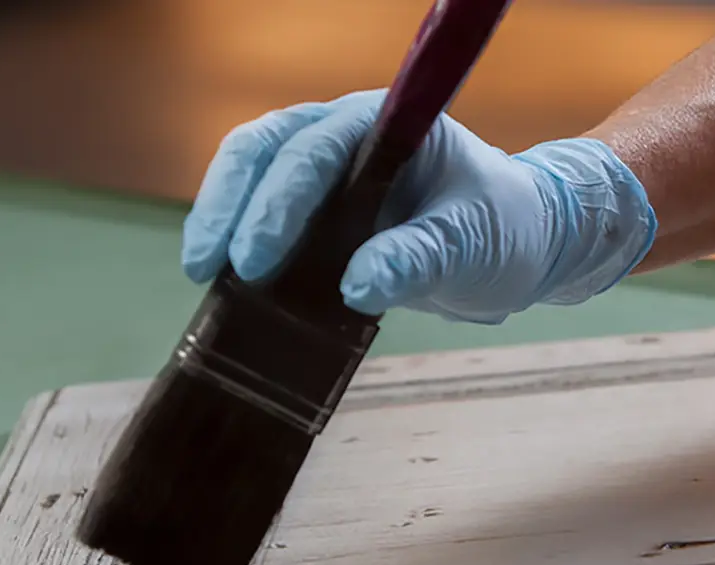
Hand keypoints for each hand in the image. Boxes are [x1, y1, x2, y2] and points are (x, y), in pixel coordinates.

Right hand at [182, 89, 656, 324]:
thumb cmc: (502, 229)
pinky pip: (268, 217)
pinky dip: (243, 243)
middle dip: (229, 206)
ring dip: (221, 218)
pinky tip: (227, 280)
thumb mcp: (471, 243)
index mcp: (387, 128)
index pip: (315, 149)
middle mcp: (348, 140)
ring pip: (254, 176)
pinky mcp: (323, 215)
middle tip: (204, 268)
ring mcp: (331, 177)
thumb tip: (355, 285)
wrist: (513, 244)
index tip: (254, 261)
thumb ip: (420, 257)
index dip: (277, 202)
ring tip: (200, 272)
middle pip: (264, 150)